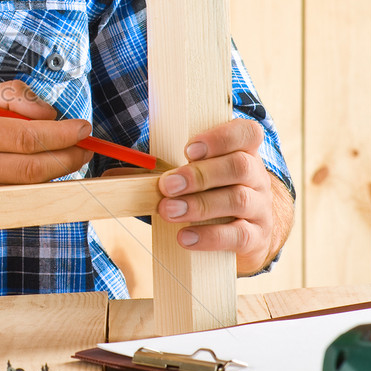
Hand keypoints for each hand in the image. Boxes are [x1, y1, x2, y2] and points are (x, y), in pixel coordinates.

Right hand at [0, 79, 90, 193]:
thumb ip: (6, 99)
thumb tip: (46, 113)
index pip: (30, 135)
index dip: (63, 134)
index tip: (82, 129)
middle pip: (35, 166)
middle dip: (68, 157)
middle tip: (85, 148)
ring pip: (25, 186)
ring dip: (53, 174)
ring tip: (65, 159)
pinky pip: (8, 199)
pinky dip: (28, 188)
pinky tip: (38, 177)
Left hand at [156, 118, 293, 275]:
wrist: (245, 234)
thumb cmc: (211, 195)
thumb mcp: (194, 177)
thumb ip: (159, 171)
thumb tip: (110, 173)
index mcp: (244, 152)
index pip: (246, 133)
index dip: (221, 138)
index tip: (189, 149)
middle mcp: (257, 177)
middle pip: (239, 166)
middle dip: (199, 175)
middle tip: (167, 185)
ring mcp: (261, 207)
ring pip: (238, 199)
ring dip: (199, 205)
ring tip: (169, 211)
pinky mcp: (256, 237)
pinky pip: (239, 235)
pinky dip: (210, 236)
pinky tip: (185, 237)